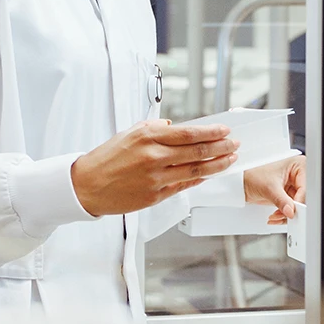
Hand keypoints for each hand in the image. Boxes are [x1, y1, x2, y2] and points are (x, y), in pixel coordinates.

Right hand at [71, 120, 237, 216]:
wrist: (88, 185)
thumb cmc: (107, 158)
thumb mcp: (130, 133)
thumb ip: (155, 129)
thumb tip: (177, 128)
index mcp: (148, 137)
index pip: (188, 133)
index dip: (211, 132)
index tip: (224, 130)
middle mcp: (154, 157)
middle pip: (197, 152)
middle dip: (221, 147)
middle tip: (234, 144)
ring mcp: (156, 178)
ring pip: (195, 170)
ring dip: (217, 165)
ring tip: (231, 159)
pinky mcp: (155, 195)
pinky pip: (184, 185)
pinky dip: (199, 178)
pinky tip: (210, 174)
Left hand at [244, 155, 305, 223]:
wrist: (241, 184)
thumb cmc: (253, 175)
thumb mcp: (269, 187)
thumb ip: (282, 200)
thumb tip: (291, 210)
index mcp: (297, 165)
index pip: (306, 186)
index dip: (299, 200)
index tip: (293, 210)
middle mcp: (298, 175)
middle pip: (304, 197)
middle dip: (292, 209)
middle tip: (284, 214)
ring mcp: (293, 186)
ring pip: (298, 205)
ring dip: (287, 214)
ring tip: (276, 215)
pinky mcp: (289, 196)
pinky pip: (292, 209)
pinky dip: (284, 215)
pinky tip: (276, 216)